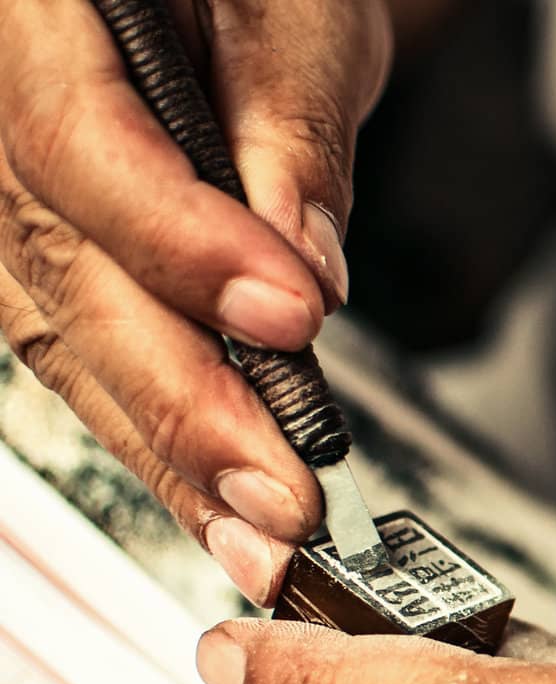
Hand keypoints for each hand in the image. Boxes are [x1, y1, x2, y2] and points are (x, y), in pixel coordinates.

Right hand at [0, 0, 391, 603]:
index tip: (292, 318)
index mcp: (28, 9)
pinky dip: (151, 432)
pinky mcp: (27, 256)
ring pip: (57, 337)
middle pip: (57, 271)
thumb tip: (305, 264)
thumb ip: (290, 121)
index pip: (76, 140)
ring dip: (167, 450)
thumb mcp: (293, 7)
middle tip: (284, 493)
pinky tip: (213, 499)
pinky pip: (70, 351)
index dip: (180, 242)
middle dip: (183, 400)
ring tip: (258, 535)